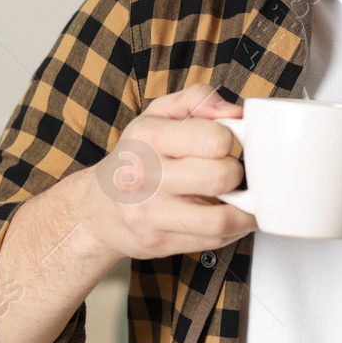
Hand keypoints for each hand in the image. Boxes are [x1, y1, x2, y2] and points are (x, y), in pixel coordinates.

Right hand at [75, 82, 256, 259]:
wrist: (98, 208)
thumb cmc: (136, 157)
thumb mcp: (157, 115)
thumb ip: (197, 100)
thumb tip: (234, 111)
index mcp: (147, 137)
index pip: (215, 139)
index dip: (230, 140)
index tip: (226, 144)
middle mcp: (144, 175)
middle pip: (221, 177)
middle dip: (237, 174)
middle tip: (230, 173)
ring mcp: (149, 213)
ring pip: (220, 219)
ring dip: (244, 211)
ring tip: (242, 200)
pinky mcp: (158, 242)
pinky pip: (212, 241)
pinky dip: (232, 230)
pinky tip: (228, 218)